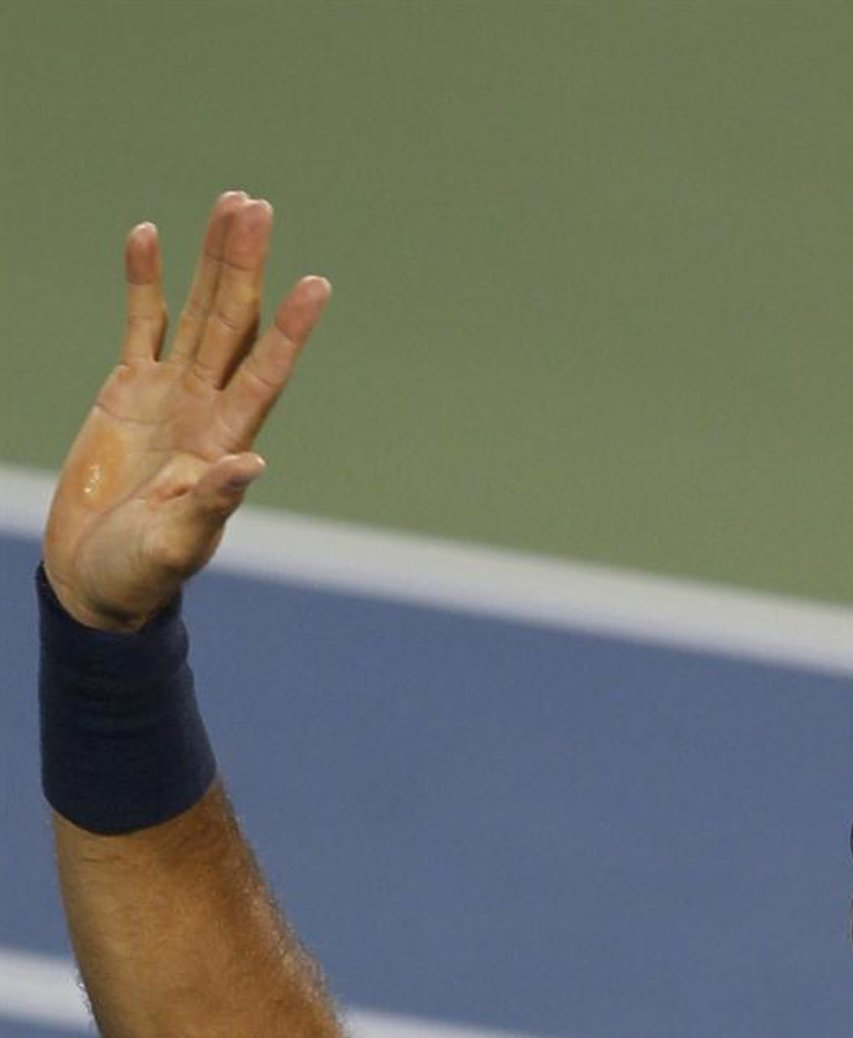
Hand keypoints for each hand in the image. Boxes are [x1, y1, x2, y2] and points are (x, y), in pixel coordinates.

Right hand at [43, 191, 329, 631]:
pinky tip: (148, 236)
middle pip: (231, 323)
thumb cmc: (140, 575)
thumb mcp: (177, 544)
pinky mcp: (127, 390)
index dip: (289, 330)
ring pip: (194, 312)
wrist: (95, 577)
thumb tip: (253, 464)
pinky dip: (143, 282)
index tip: (317, 285)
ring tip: (230, 205)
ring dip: (211, 261)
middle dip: (243, 265)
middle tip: (254, 206)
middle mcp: (206, 409)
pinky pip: (139, 323)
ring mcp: (169, 395)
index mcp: (225, 443)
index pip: (265, 374)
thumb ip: (213, 504)